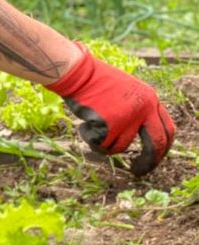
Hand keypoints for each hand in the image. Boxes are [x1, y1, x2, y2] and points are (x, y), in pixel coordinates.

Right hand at [46, 43, 174, 174]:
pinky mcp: (109, 125)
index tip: (154, 158)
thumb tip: (140, 138)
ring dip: (103, 143)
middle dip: (147, 162)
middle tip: (137, 171)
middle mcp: (143, 109)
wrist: (77, 73)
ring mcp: (126, 118)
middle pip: (155, 145)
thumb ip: (137, 111)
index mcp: (150, 99)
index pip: (167, 130)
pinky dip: (89, 137)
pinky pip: (100, 144)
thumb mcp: (126, 92)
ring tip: (91, 125)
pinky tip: (83, 122)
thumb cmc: (96, 82)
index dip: (162, 148)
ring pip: (120, 147)